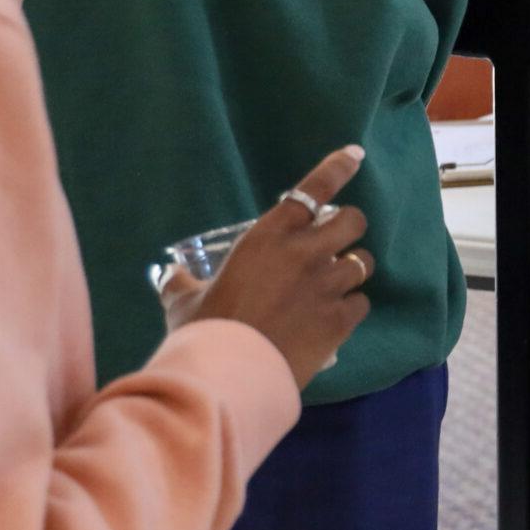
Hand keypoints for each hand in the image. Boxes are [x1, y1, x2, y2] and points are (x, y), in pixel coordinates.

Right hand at [160, 146, 372, 388]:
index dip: (338, 167)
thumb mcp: (185, 300)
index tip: (356, 154)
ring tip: (333, 285)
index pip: (313, 189)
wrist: (229, 374)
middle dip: (348, 228)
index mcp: (269, 235)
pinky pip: (361, 303)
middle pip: (354, 221)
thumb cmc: (204, 329)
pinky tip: (333, 319)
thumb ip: (180, 282)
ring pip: (363, 262)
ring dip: (351, 270)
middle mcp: (306, 252)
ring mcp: (327, 285)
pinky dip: (350, 308)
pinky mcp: (340, 320)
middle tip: (334, 244)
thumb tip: (166, 274)